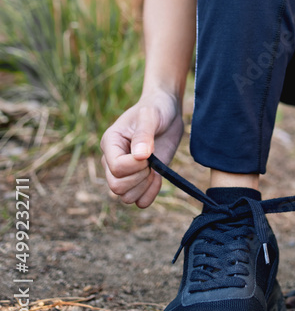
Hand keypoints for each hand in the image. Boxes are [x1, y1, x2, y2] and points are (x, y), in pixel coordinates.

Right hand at [100, 89, 183, 207]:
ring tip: (154, 169)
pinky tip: (158, 177)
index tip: (149, 152)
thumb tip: (139, 156)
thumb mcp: (150, 115)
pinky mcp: (140, 179)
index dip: (134, 166)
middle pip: (116, 187)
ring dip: (144, 187)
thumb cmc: (156, 108)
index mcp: (110, 143)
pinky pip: (139, 201)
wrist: (168, 111)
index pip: (115, 168)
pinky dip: (150, 194)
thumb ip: (144, 134)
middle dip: (139, 178)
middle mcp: (113, 160)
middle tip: (151, 161)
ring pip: (125, 197)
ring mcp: (126, 172)